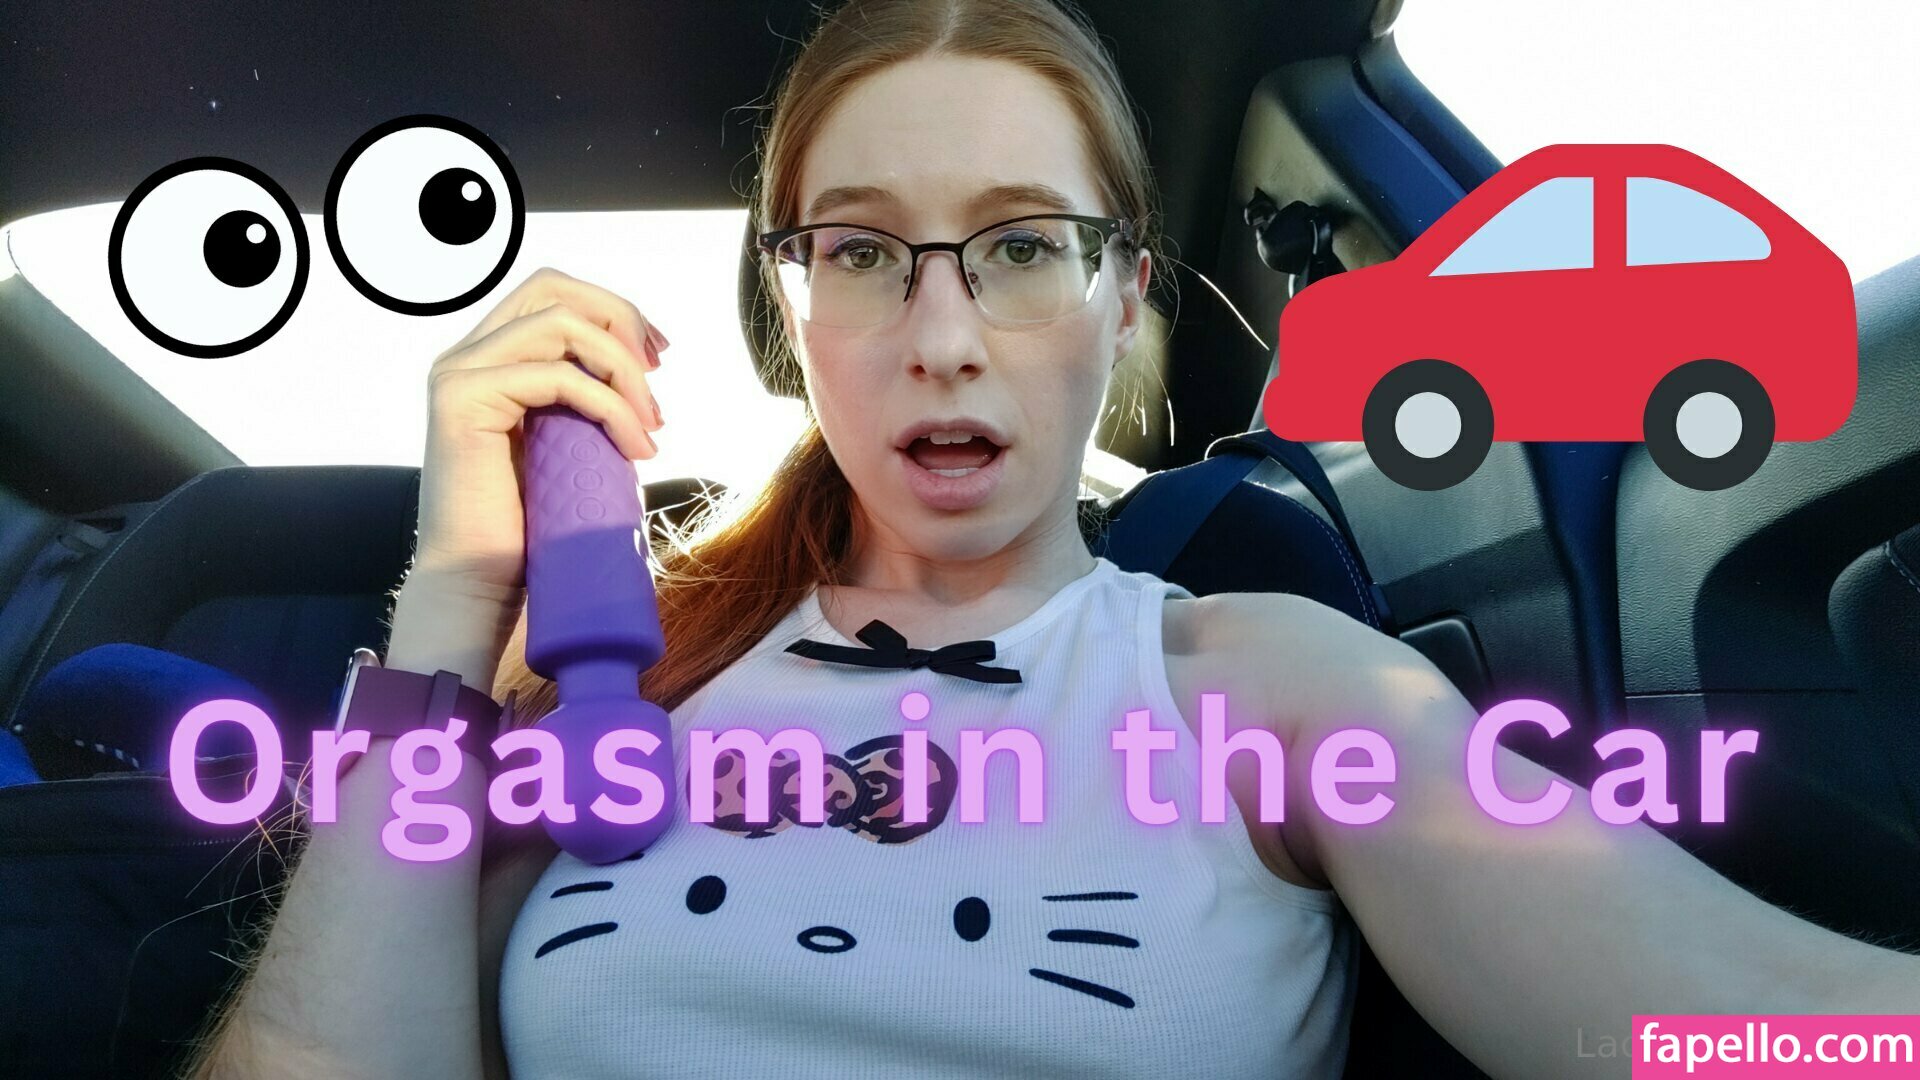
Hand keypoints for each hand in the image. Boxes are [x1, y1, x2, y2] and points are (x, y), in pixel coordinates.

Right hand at [411, 266, 667, 596]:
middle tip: (656, 373)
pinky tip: (636, 449)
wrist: (480, 585)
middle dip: (619, 319)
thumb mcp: (567, 442)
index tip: (657, 358)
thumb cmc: (529, 527)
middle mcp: (465, 355)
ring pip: (562, 324)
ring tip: (650, 424)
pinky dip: (611, 408)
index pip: (552, 293)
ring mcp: (459, 373)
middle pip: (552, 285)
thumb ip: (583, 394)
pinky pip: (559, 377)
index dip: (613, 310)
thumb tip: (641, 366)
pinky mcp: (463, 400)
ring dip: (622, 370)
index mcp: (488, 359)